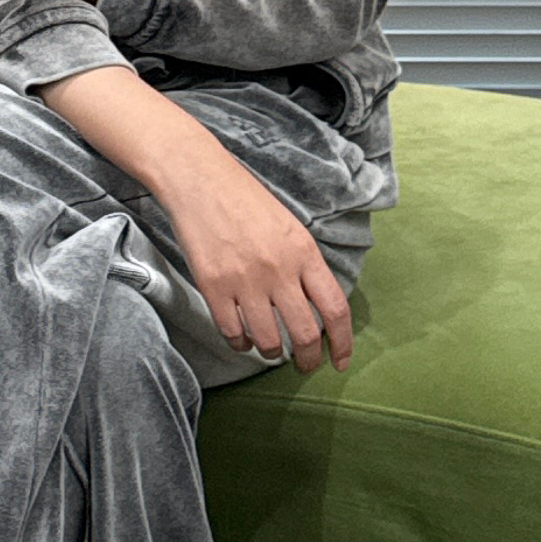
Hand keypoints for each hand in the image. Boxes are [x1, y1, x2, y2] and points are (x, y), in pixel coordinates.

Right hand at [154, 141, 351, 375]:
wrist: (198, 177)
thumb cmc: (244, 199)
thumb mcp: (288, 227)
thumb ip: (304, 266)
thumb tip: (315, 308)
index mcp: (303, 251)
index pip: (335, 309)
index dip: (342, 344)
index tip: (340, 362)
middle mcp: (278, 268)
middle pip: (305, 334)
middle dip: (308, 359)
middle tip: (305, 365)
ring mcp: (244, 279)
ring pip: (268, 341)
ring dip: (271, 352)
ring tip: (269, 348)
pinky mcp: (212, 285)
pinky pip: (232, 333)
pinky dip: (240, 343)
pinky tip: (241, 337)